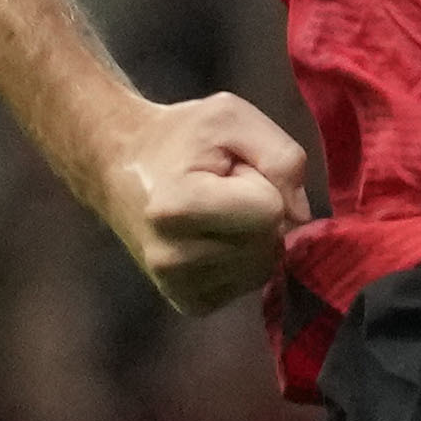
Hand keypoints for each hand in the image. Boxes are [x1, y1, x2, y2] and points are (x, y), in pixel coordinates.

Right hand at [95, 92, 309, 313]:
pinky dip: (242, 258)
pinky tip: (211, 236)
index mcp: (178, 207)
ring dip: (252, 236)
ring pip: (263, 266)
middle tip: (219, 189)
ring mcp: (178, 286)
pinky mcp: (189, 303)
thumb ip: (281, 156)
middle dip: (257, 211)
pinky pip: (248, 284)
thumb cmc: (181, 138)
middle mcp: (173, 258)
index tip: (226, 171)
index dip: (261, 183)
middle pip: (268, 242)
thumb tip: (301, 216)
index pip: (270, 212)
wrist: (119, 165)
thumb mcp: (232, 117)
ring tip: (214, 211)